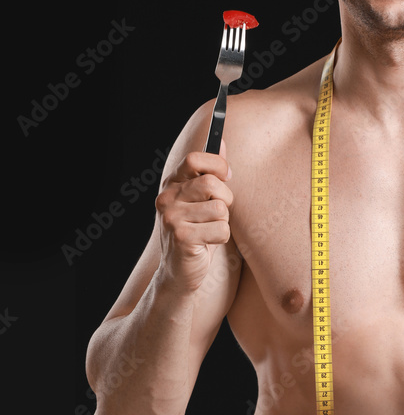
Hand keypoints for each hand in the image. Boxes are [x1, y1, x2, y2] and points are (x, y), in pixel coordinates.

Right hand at [154, 141, 233, 292]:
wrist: (178, 272)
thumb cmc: (195, 233)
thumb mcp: (200, 201)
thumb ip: (209, 172)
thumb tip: (222, 142)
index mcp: (171, 184)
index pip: (194, 159)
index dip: (217, 166)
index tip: (225, 177)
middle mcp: (167, 198)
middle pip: (211, 184)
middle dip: (225, 199)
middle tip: (219, 212)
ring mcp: (171, 217)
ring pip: (220, 209)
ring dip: (223, 222)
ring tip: (209, 230)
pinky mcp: (182, 237)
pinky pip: (221, 230)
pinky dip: (221, 238)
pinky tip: (206, 244)